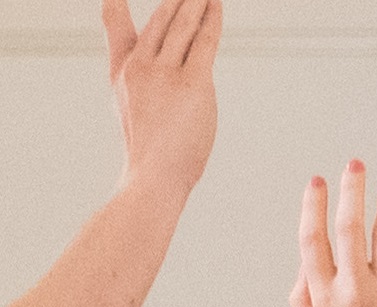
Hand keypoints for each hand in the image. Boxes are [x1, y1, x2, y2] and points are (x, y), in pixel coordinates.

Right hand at [100, 0, 220, 190]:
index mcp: (121, 74)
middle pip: (159, 22)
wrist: (154, 175)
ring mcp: (164, 73)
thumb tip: (166, 73)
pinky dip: (211, 19)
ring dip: (196, 3)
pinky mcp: (192, 82)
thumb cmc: (151, 151)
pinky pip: (204, 41)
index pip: (117, 29)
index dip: (117, 7)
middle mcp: (139, 67)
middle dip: (175, 0)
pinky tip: (215, 5)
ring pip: (182, 26)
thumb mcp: (134, 111)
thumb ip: (144, 84)